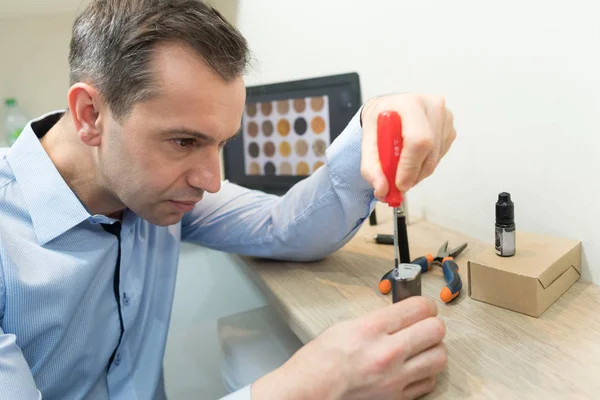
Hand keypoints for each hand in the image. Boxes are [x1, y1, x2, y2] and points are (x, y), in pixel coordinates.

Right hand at [251, 296, 446, 399]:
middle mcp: (387, 353)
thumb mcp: (346, 326)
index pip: (418, 308)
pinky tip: (414, 367)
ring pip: (439, 357)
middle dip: (432, 324)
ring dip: (433, 348)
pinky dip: (426, 373)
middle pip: (436, 330)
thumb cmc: (320, 361)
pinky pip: (429, 381)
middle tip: (425, 324)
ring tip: (422, 347)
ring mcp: (395, 378)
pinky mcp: (397, 397)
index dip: (425, 305)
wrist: (311, 391)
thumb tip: (402, 315)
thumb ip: (378, 320)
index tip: (424, 307)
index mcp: (371, 329)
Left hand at [360, 94, 455, 201]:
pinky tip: (412, 156)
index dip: (409, 166)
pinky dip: (424, 164)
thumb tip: (383, 190)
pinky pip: (439, 157)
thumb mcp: (367, 140)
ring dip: (418, 172)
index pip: (418, 140)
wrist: (390, 109)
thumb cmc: (380, 120)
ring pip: (435, 158)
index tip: (399, 184)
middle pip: (429, 151)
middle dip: (413, 174)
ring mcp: (444, 117)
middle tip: (398, 185)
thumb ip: (371, 167)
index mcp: (409, 104)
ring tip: (401, 167)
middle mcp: (431, 107)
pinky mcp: (450, 129)